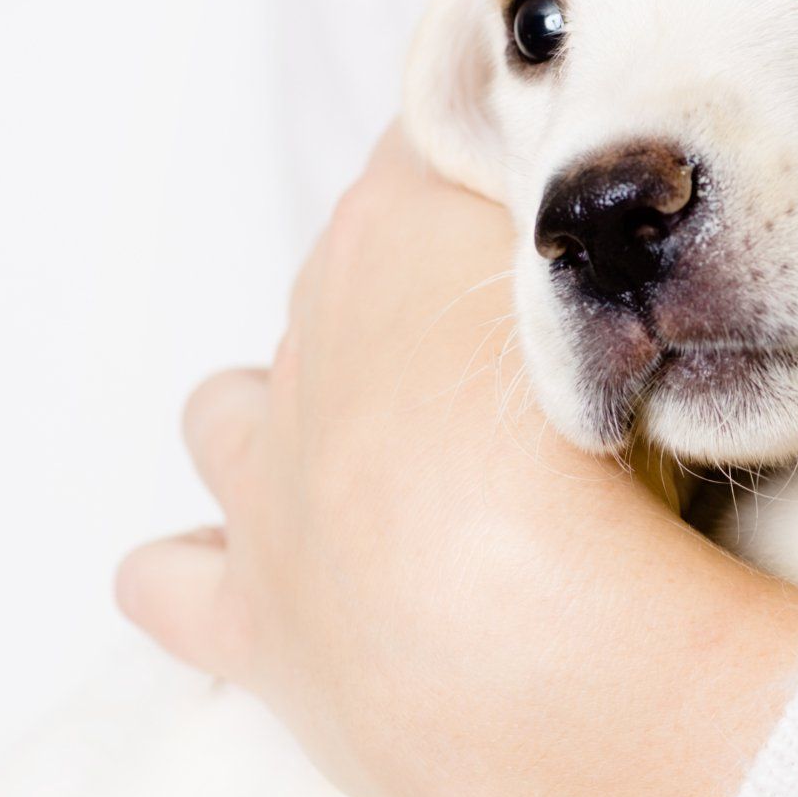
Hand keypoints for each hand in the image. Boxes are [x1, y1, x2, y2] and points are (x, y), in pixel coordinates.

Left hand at [115, 131, 797, 796]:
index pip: (436, 139)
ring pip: (227, 411)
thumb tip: (600, 164)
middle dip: (414, 309)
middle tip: (524, 365)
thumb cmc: (611, 465)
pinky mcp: (254, 622)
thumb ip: (595, 225)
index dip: (495, 161)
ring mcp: (267, 488)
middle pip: (346, 284)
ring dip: (286, 419)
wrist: (545, 657)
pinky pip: (165, 579)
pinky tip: (253, 572)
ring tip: (381, 461)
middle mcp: (310, 349)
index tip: (559, 186)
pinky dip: (195, 567)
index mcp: (397, 240)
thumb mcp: (632, 293)